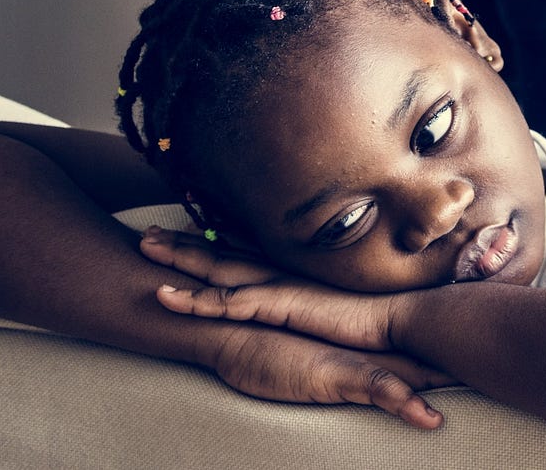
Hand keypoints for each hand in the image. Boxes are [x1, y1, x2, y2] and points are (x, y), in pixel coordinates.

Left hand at [141, 227, 455, 426]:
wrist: (401, 317)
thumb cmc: (380, 314)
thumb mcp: (345, 302)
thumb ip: (329, 297)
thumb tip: (323, 300)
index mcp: (295, 270)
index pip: (248, 250)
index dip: (217, 238)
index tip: (189, 229)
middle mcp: (281, 271)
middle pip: (223, 251)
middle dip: (185, 241)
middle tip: (151, 232)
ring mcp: (277, 285)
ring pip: (216, 269)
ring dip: (179, 258)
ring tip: (144, 247)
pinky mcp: (277, 304)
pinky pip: (225, 302)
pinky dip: (194, 299)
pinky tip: (166, 296)